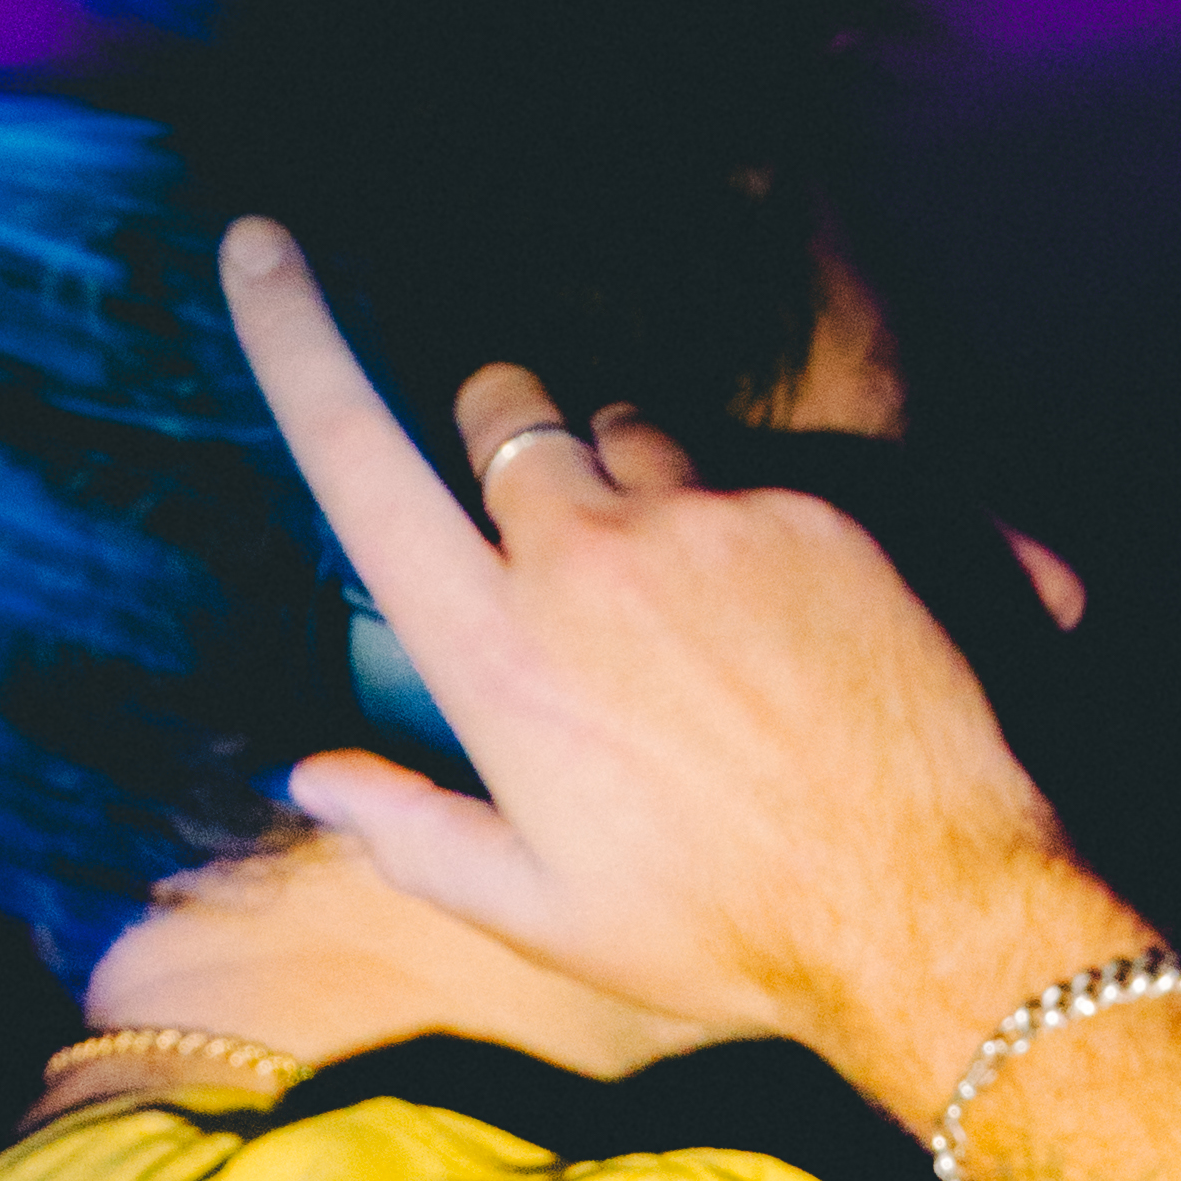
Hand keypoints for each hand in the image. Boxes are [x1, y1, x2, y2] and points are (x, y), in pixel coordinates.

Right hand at [216, 225, 1100, 1108]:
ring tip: (692, 613)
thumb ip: (415, 836)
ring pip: (632, 434)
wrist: (923, 910)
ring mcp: (699, 522)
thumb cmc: (724, 932)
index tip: (257, 247)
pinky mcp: (804, 510)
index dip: (295, 342)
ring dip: (637, 485)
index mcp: (495, 658)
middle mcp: (582, 561)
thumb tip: (313, 775)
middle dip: (516, 438)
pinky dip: (749, 533)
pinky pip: (746, 478)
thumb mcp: (547, 918)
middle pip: (509, 411)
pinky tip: (791, 639)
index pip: (356, 463)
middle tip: (561, 532)